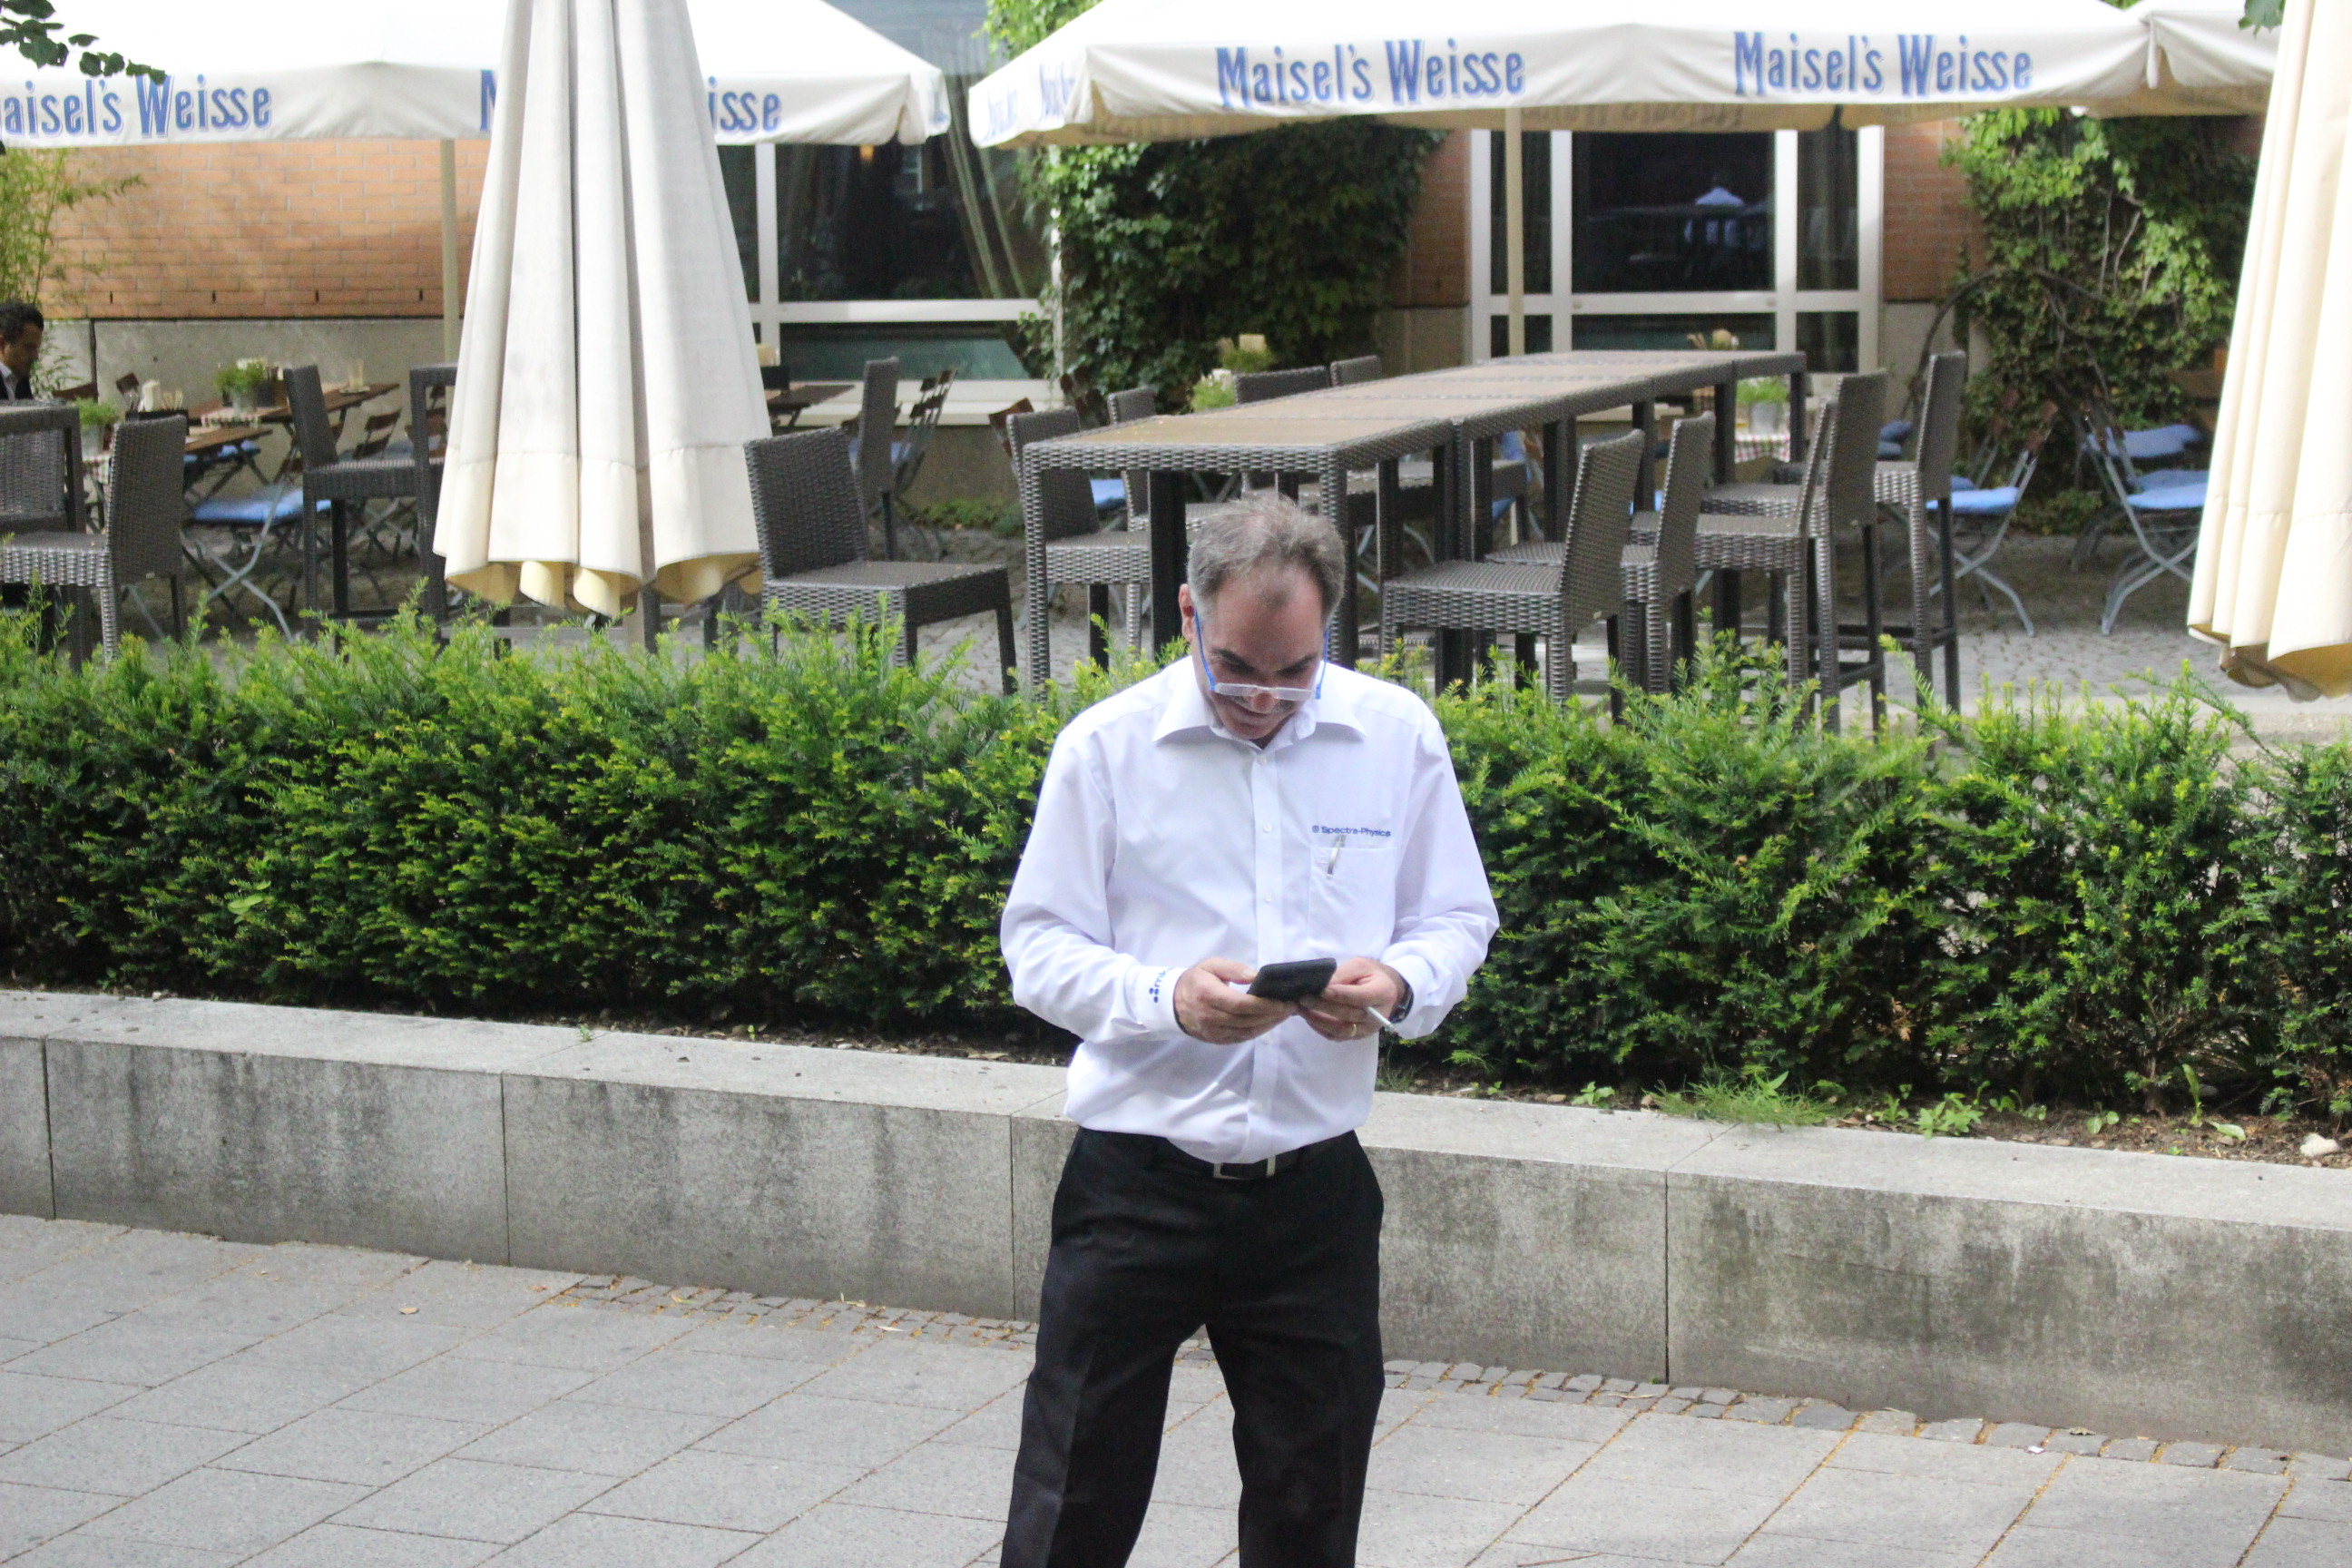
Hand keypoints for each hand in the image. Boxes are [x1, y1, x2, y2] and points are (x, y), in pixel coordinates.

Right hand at [1174, 957, 1296, 1044]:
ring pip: (1247, 1032)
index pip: (1241, 1004)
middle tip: (1291, 1006)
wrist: (1173, 1003)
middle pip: (1247, 1019)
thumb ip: (1233, 969)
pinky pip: (1241, 1038)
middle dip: (1273, 1014)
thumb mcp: (1211, 965)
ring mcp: (1213, 1031)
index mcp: (1208, 995)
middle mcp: (1210, 1016)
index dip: (1265, 1005)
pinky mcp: (1216, 1040)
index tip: (1284, 1001)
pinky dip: (1258, 1031)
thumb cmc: (1195, 980)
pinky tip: (1270, 1022)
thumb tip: (1256, 976)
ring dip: (1269, 1024)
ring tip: (1285, 1014)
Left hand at [1298, 957, 1404, 1041]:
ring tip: (1300, 1008)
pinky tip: (1307, 1017)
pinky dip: (1320, 1028)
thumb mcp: (1359, 965)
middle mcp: (1377, 1016)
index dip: (1340, 995)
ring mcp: (1367, 1029)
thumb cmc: (1370, 974)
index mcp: (1383, 993)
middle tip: (1303, 998)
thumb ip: (1342, 974)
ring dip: (1317, 1020)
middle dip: (1323, 1007)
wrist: (1384, 990)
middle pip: (1348, 1014)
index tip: (1321, 990)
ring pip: (1340, 1030)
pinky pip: (1336, 1036)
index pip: (1360, 997)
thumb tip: (1322, 985)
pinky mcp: (1357, 1036)